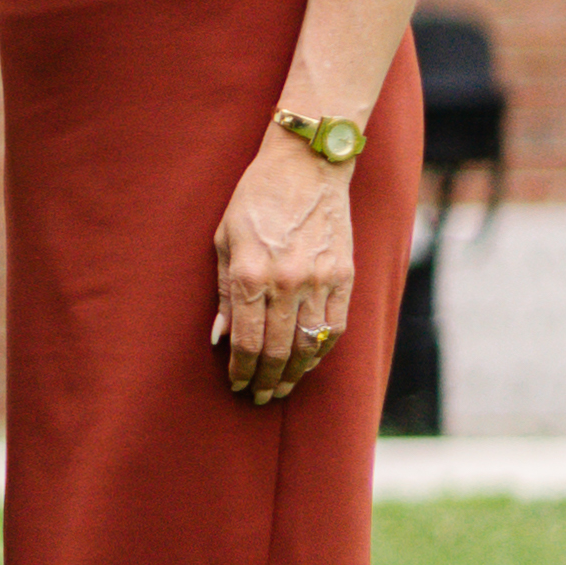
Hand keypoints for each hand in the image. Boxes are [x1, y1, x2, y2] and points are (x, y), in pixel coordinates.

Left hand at [207, 130, 357, 406]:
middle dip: (265, 380)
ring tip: (281, 387)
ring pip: (308, 346)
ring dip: (294, 373)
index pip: (245, 340)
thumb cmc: (255, 199)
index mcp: (250, 274)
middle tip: (258, 397)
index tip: (237, 386)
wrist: (307, 167)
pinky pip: (334, 328)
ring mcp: (320, 281)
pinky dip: (320, 351)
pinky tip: (308, 362)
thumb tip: (220, 337)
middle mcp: (286, 282)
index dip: (240, 371)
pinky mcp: (345, 276)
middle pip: (276, 350)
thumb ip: (224, 291)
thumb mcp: (225, 239)